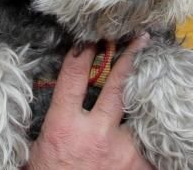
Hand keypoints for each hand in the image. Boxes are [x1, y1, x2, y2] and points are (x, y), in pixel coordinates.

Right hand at [27, 35, 152, 169]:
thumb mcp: (37, 151)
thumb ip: (52, 123)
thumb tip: (56, 99)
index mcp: (64, 126)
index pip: (73, 77)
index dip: (82, 51)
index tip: (90, 36)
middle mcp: (96, 133)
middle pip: (117, 86)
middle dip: (129, 58)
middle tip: (141, 39)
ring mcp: (121, 151)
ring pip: (138, 116)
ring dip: (141, 107)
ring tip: (154, 88)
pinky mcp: (138, 168)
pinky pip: (149, 146)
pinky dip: (149, 140)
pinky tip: (155, 131)